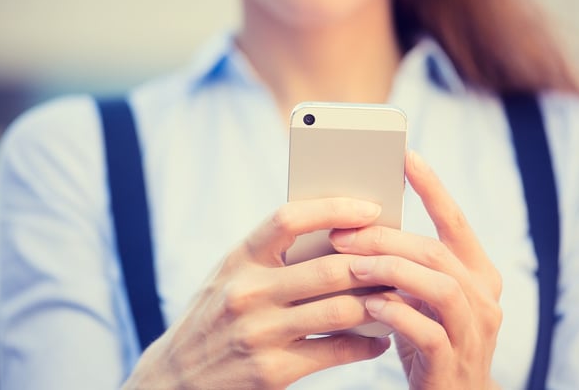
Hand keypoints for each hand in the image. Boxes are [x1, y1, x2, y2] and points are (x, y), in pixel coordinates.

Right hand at [123, 198, 391, 388]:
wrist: (176, 379)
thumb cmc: (214, 317)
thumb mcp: (231, 276)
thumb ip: (273, 255)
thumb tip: (339, 233)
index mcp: (238, 259)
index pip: (288, 219)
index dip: (333, 209)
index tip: (370, 207)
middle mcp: (246, 292)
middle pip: (328, 268)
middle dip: (373, 262)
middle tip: (402, 257)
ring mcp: (259, 334)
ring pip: (339, 310)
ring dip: (378, 303)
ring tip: (398, 295)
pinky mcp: (272, 372)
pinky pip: (334, 352)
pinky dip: (366, 343)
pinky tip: (381, 337)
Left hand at [330, 151, 502, 389]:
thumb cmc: (426, 337)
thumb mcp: (420, 295)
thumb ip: (406, 265)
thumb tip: (356, 226)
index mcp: (477, 273)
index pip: (456, 221)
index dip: (432, 187)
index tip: (406, 155)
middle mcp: (484, 297)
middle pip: (436, 251)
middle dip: (387, 237)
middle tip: (343, 233)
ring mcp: (473, 332)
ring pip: (437, 285)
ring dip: (390, 270)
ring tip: (350, 265)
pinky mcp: (454, 363)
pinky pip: (426, 330)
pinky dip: (395, 312)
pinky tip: (369, 304)